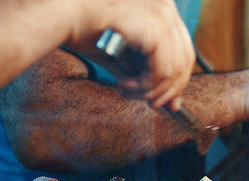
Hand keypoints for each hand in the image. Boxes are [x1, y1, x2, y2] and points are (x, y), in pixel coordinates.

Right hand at [71, 0, 194, 109]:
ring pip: (174, 70)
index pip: (185, 51)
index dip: (179, 81)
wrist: (63, 16)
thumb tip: (170, 102)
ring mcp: (161, 15)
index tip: (168, 102)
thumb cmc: (88, 32)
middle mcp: (166, 7)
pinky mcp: (152, 28)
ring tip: (130, 93)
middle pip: (185, 60)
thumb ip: (150, 75)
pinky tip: (125, 85)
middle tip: (151, 104)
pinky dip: (145, 86)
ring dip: (152, 91)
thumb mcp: (127, 56)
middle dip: (169, 90)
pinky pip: (162, 71)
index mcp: (163, 8)